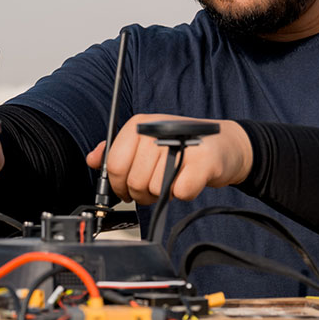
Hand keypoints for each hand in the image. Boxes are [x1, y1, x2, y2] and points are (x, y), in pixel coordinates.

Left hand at [85, 114, 252, 207]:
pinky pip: (180, 192)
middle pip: (133, 181)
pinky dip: (184, 194)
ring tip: (172, 181)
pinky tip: (188, 181)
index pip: (114, 164)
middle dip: (141, 193)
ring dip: (162, 194)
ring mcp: (182, 144)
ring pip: (154, 188)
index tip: (125, 189)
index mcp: (140, 125)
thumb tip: (92, 159)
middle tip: (153, 187)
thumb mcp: (146, 143)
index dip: (118, 185)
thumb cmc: (185, 146)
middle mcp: (158, 130)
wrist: (225, 145)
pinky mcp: (203, 162)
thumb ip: (118, 151)